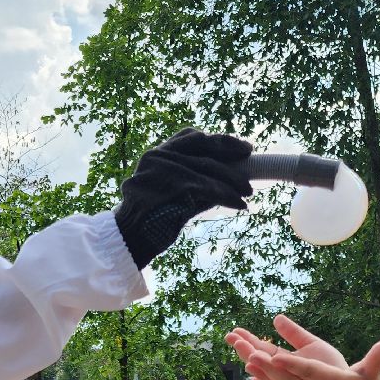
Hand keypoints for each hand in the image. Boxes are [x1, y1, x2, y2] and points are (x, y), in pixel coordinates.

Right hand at [114, 128, 253, 269]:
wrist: (129, 241)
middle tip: (250, 168)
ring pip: (208, 168)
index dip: (218, 141)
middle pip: (203, 147)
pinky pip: (209, 187)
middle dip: (231, 155)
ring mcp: (164, 168)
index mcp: (155, 154)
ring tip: (248, 193)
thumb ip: (193, 182)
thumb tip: (227, 180)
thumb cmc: (150, 221)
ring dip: (233, 181)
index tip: (240, 148)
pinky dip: (227, 196)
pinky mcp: (173, 185)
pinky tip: (239, 204)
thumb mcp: (170, 195)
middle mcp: (157, 155)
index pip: (191, 137)